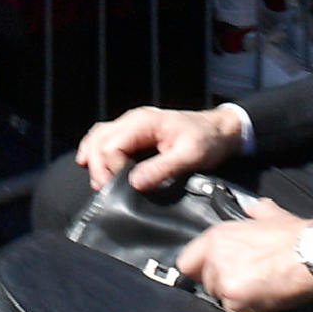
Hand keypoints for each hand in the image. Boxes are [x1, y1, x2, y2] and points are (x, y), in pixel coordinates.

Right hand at [74, 103, 244, 194]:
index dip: (112, 169)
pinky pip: (106, 138)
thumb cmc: (207, 139)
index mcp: (143, 122)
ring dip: (94, 159)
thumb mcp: (190, 155)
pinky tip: (93, 164)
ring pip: (98, 137)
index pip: (111, 145)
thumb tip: (135, 183)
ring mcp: (132, 125)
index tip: (123, 187)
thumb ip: (162, 168)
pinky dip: (97, 151)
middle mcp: (133, 120)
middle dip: (98, 168)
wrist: (219, 130)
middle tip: (106, 191)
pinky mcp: (134, 133)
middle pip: (99, 141)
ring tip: (98, 182)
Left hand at [174, 206, 312, 311]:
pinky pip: (234, 311)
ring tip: (257, 288)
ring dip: (235, 297)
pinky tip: (263, 297)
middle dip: (222, 284)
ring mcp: (223, 279)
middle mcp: (214, 257)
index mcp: (217, 236)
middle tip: (246, 281)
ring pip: (219, 297)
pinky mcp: (236, 299)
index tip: (211, 273)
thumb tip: (253, 209)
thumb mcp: (269, 214)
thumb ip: (254, 212)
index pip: (186, 262)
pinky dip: (247, 309)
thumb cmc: (294, 234)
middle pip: (205, 282)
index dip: (200, 270)